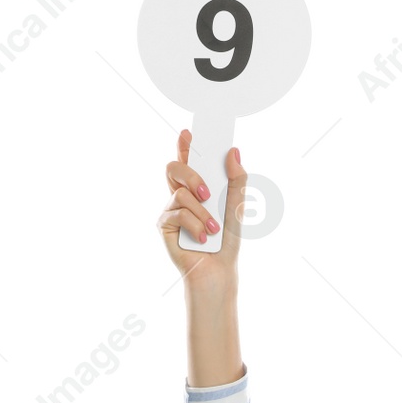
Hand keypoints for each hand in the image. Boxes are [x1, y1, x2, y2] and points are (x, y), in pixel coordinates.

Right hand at [157, 130, 245, 291]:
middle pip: (174, 168)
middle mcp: (181, 194)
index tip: (188, 132)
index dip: (184, 144)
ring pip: (180, 192)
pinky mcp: (164, 224)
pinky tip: (203, 237)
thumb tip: (233, 152)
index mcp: (198, 186)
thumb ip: (236, 179)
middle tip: (208, 192)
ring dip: (202, 212)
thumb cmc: (227, 240)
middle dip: (192, 175)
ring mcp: (170, 208)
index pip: (188, 160)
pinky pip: (178, 213)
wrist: (218, 270)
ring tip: (213, 228)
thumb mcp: (237, 205)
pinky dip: (195, 225)